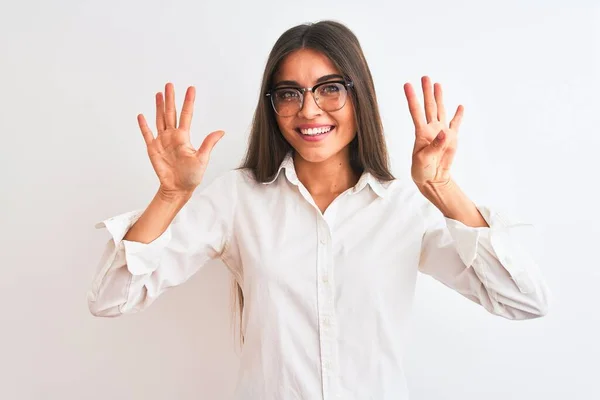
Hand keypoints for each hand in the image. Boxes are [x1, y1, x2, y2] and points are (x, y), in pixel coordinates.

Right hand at [137, 83, 223, 198]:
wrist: (178, 188)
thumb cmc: (192, 176)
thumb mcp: (202, 159)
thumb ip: (208, 144)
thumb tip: (221, 131)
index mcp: (184, 137)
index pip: (187, 115)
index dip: (188, 102)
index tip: (191, 89)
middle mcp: (173, 136)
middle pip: (171, 113)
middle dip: (170, 99)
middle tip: (169, 84)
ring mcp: (162, 141)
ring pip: (159, 120)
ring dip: (158, 107)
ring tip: (158, 93)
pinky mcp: (153, 149)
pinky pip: (147, 135)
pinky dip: (144, 126)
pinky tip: (142, 116)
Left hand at [404, 76, 463, 187]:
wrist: (432, 178)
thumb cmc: (422, 170)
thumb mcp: (424, 159)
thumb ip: (434, 146)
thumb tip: (444, 132)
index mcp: (421, 133)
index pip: (416, 111)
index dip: (412, 98)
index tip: (407, 85)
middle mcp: (431, 129)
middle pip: (429, 106)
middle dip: (427, 91)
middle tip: (425, 77)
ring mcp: (442, 133)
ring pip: (441, 111)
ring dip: (439, 98)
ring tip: (438, 84)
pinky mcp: (452, 139)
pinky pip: (455, 124)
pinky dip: (458, 115)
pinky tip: (460, 106)